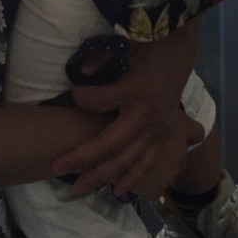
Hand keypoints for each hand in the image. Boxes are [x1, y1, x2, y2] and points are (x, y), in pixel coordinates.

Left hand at [53, 21, 201, 196]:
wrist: (180, 51)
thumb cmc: (148, 47)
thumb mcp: (124, 47)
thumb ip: (100, 59)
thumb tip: (79, 74)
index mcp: (137, 91)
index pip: (100, 101)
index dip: (82, 98)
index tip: (71, 94)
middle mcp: (148, 116)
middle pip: (111, 144)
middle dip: (82, 158)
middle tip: (57, 167)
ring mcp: (158, 130)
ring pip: (127, 160)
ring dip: (101, 175)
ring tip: (78, 187)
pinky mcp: (164, 136)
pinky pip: (147, 162)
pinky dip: (132, 177)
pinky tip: (116, 190)